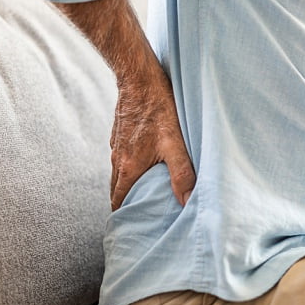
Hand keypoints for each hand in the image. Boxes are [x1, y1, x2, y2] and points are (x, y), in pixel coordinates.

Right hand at [110, 70, 195, 209]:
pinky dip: (130, 167)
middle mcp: (118, 158)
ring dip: (129, 185)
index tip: (129, 227)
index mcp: (129, 167)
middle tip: (139, 215)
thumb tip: (187, 202)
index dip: (123, 215)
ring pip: (120, 172)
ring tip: (145, 194)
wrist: (139, 77)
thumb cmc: (159, 109)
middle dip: (126, 204)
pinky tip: (146, 165)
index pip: (118, 200)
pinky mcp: (121, 133)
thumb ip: (182, 174)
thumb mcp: (175, 143)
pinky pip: (123, 157)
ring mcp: (117, 145)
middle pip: (117, 189)